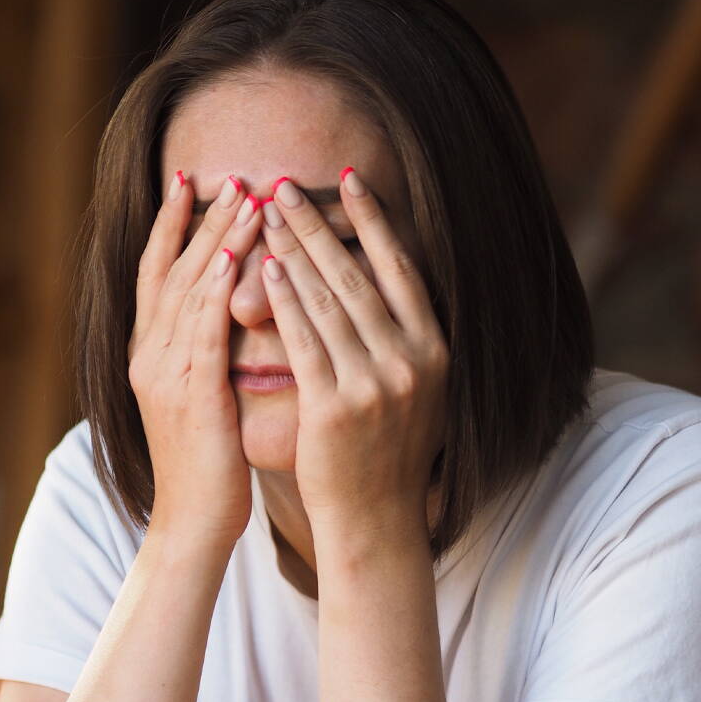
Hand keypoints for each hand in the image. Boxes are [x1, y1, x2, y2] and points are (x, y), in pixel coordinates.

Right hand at [129, 171, 261, 550]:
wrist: (193, 525)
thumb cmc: (210, 468)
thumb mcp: (205, 401)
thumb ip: (208, 357)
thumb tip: (231, 320)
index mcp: (151, 355)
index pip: (159, 274)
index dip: (173, 225)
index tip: (192, 181)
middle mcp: (149, 356)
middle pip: (170, 270)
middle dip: (199, 218)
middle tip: (228, 172)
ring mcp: (165, 374)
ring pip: (187, 291)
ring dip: (214, 240)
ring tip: (241, 196)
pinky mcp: (190, 396)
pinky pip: (202, 333)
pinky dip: (214, 291)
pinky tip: (231, 258)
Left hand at [258, 167, 448, 543]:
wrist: (376, 520)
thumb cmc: (387, 455)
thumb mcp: (417, 392)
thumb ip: (406, 339)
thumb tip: (386, 282)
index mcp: (435, 350)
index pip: (402, 269)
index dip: (374, 222)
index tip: (349, 181)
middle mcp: (413, 360)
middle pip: (358, 276)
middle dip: (317, 226)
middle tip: (284, 186)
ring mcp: (376, 383)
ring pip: (329, 300)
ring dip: (293, 251)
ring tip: (265, 214)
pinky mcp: (336, 406)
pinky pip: (305, 340)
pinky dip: (284, 300)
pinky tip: (265, 268)